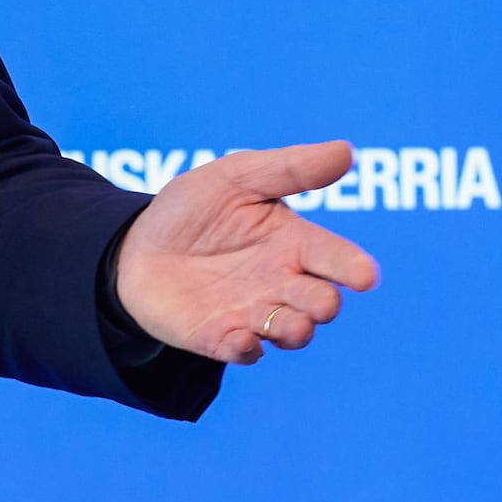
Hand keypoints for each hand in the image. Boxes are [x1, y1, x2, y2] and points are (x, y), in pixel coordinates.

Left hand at [112, 142, 382, 364]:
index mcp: (295, 243)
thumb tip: (346, 151)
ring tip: (294, 325)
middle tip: (321, 302)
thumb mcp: (238, 177)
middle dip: (323, 304)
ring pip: (290, 332)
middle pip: (319, 301)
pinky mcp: (219, 337)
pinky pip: (241, 350)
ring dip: (295, 330)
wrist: (136, 246)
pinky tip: (243, 341)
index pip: (335, 257)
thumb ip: (290, 169)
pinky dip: (246, 349)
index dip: (353, 267)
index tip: (365, 275)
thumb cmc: (196, 208)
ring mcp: (253, 313)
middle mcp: (282, 283)